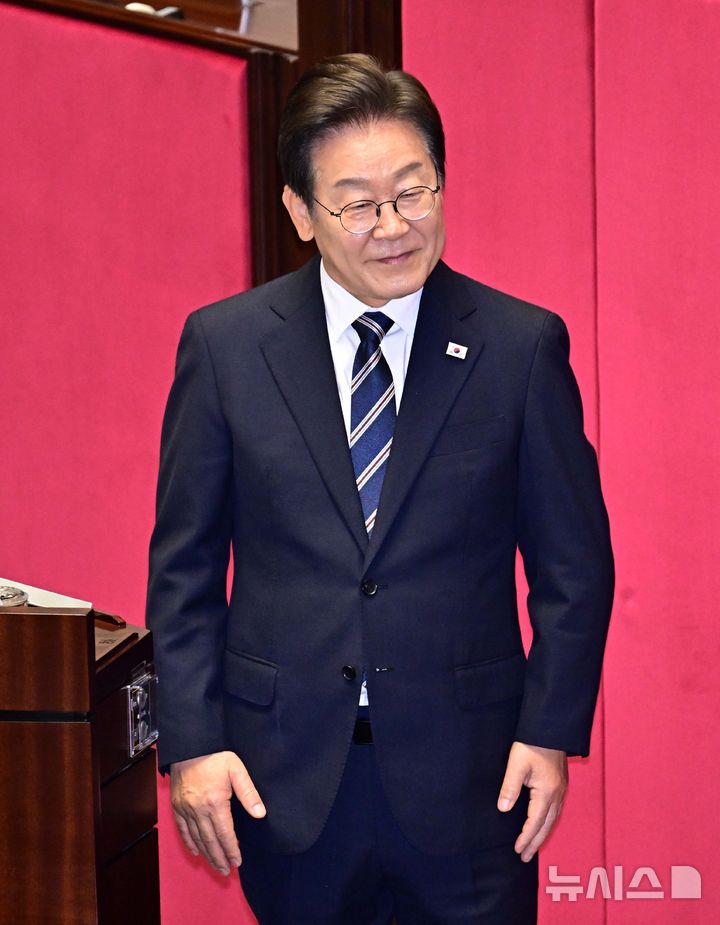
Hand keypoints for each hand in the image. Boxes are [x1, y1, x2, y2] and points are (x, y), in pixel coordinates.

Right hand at [170, 751, 265, 875]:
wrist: (190, 745)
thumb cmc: (214, 755)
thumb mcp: (236, 769)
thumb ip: (249, 793)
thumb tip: (260, 813)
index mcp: (215, 802)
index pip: (225, 834)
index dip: (232, 850)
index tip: (237, 862)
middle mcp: (198, 809)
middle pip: (210, 841)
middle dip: (219, 858)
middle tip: (227, 871)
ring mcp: (185, 808)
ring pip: (196, 838)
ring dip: (206, 854)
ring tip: (215, 865)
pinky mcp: (177, 805)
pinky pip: (182, 829)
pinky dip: (189, 842)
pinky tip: (196, 851)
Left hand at [497, 741, 567, 862]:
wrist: (550, 728)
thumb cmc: (532, 744)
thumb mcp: (517, 764)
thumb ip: (510, 787)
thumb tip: (503, 808)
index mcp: (547, 792)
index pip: (535, 822)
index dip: (526, 837)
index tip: (518, 850)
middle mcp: (557, 795)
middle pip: (547, 825)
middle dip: (536, 843)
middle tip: (525, 858)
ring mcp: (561, 790)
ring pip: (553, 819)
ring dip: (542, 834)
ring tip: (533, 846)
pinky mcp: (560, 785)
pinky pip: (555, 811)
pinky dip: (547, 822)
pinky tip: (542, 824)